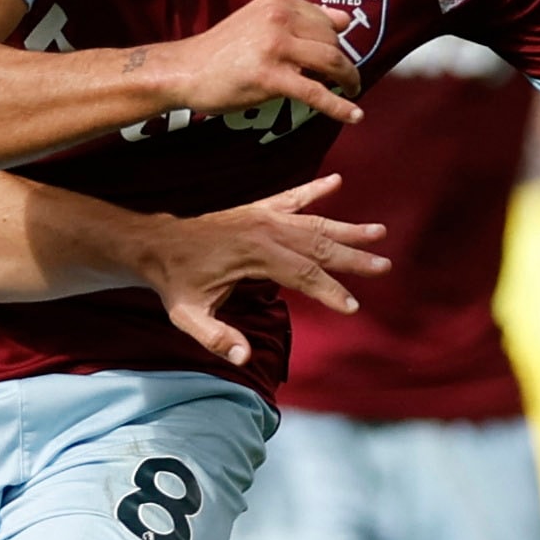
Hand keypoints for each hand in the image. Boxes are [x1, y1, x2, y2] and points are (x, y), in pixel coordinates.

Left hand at [127, 175, 388, 365]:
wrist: (156, 242)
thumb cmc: (174, 281)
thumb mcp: (187, 315)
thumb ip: (214, 337)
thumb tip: (240, 358)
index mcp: (254, 255)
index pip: (303, 275)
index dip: (329, 292)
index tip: (352, 307)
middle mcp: (265, 231)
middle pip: (319, 246)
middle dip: (353, 259)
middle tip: (384, 267)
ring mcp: (263, 216)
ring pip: (314, 222)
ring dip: (347, 228)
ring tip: (379, 231)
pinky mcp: (257, 208)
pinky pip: (292, 196)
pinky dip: (315, 188)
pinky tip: (336, 181)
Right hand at [144, 0, 365, 127]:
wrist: (183, 71)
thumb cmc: (219, 51)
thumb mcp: (259, 21)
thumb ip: (298, 19)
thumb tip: (344, 20)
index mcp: (278, 2)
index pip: (326, 20)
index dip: (335, 41)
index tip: (337, 56)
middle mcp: (279, 18)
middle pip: (332, 41)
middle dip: (341, 61)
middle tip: (341, 78)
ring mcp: (275, 47)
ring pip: (331, 62)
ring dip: (349, 79)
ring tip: (352, 90)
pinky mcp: (271, 77)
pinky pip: (316, 92)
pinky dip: (340, 106)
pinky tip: (353, 115)